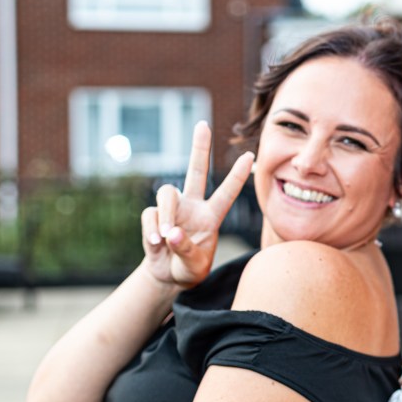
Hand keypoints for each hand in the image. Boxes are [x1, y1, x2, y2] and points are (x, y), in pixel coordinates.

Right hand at [140, 122, 253, 288]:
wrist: (167, 276)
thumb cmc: (189, 269)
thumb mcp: (195, 266)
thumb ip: (187, 250)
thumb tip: (171, 233)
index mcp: (212, 216)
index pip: (227, 193)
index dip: (238, 175)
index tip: (251, 155)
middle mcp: (193, 207)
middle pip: (195, 171)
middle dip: (199, 147)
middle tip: (203, 124)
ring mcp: (172, 210)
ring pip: (166, 193)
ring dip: (165, 214)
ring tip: (166, 237)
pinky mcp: (153, 216)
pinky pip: (150, 215)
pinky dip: (152, 229)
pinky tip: (156, 243)